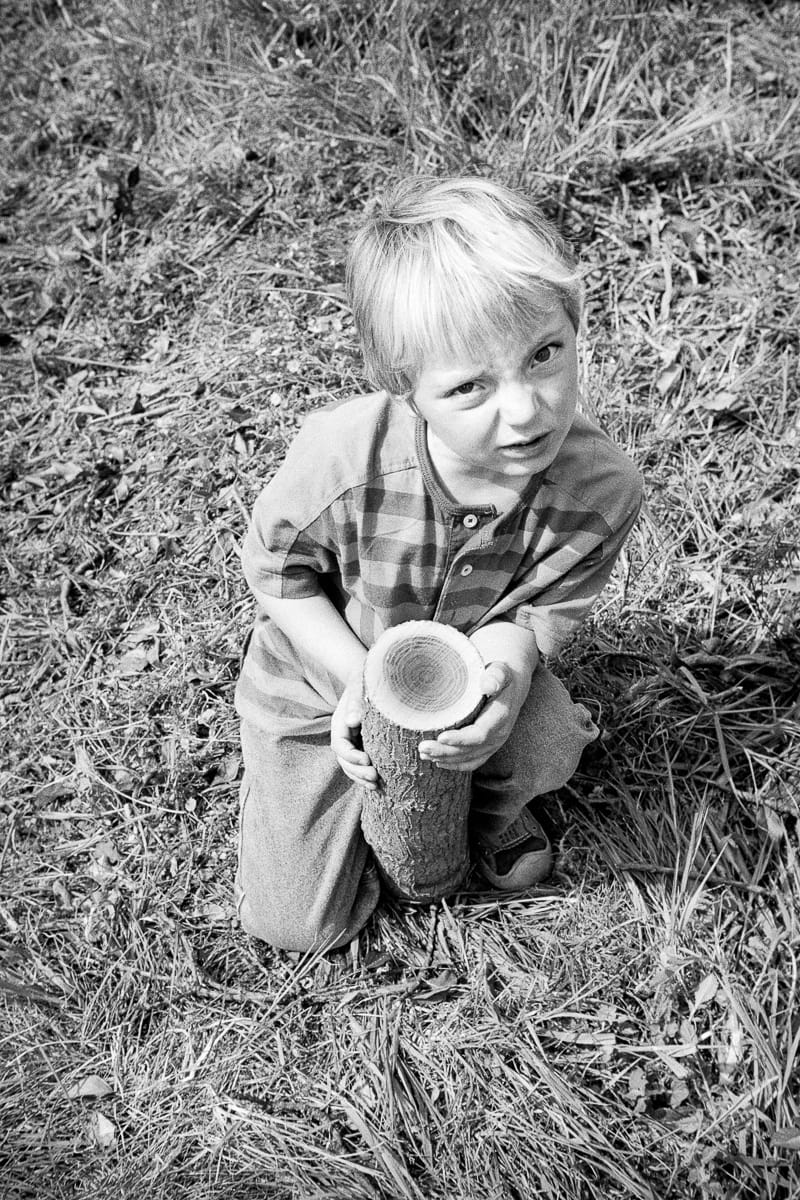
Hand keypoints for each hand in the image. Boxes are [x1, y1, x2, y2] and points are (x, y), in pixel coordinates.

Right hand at [330, 672, 378, 789]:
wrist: (370, 677)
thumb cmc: (365, 681)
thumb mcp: (359, 687)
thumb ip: (356, 703)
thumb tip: (352, 721)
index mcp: (340, 724)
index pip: (340, 745)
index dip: (351, 756)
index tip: (367, 760)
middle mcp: (345, 735)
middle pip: (345, 760)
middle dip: (357, 771)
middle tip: (375, 778)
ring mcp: (354, 741)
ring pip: (352, 765)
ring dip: (361, 777)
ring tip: (377, 786)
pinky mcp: (364, 745)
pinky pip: (362, 763)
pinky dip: (366, 774)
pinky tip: (379, 784)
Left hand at [417, 660, 529, 772]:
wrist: (510, 685)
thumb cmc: (498, 676)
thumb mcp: (499, 671)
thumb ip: (495, 676)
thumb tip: (489, 685)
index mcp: (501, 717)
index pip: (480, 734)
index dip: (461, 739)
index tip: (441, 737)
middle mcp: (499, 734)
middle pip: (471, 750)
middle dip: (446, 751)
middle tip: (423, 748)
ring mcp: (494, 743)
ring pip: (469, 758)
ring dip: (446, 759)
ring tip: (424, 754)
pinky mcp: (488, 747)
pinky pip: (473, 762)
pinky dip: (455, 764)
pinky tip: (439, 762)